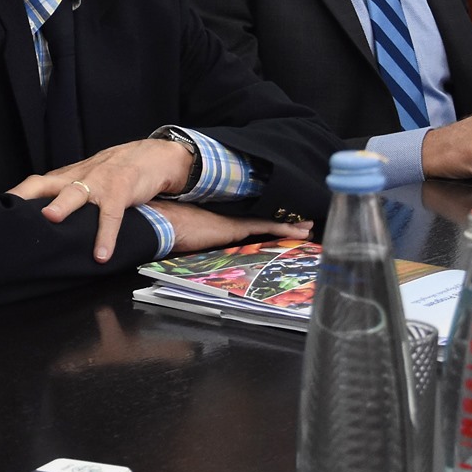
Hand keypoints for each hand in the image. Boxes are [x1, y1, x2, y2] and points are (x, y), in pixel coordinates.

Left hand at [7, 138, 194, 262]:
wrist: (148, 156)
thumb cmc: (110, 174)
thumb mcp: (84, 181)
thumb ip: (64, 197)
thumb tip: (39, 224)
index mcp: (66, 178)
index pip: (34, 183)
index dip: (17, 196)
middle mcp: (78, 178)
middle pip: (48, 184)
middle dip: (29, 195)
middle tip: (11, 213)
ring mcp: (99, 183)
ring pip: (77, 192)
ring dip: (63, 205)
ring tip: (51, 219)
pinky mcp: (120, 191)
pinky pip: (111, 215)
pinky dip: (106, 236)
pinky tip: (101, 255)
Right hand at [147, 200, 311, 253]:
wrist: (163, 223)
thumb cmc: (170, 231)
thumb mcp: (189, 237)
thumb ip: (201, 240)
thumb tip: (200, 254)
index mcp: (221, 219)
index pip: (249, 221)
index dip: (267, 222)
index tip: (282, 222)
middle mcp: (231, 217)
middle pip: (262, 220)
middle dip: (283, 221)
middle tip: (303, 224)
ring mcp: (235, 220)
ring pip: (270, 222)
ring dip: (290, 225)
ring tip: (309, 228)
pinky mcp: (239, 226)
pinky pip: (268, 226)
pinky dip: (286, 228)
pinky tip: (301, 232)